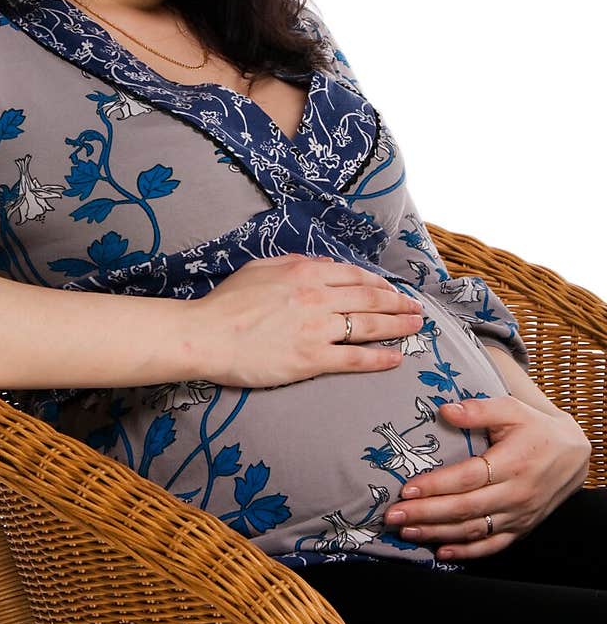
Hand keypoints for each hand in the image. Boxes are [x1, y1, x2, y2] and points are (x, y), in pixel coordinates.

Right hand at [193, 254, 425, 387]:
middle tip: (416, 310)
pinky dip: (379, 358)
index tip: (393, 291)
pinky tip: (395, 358)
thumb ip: (296, 263)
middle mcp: (318, 297)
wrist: (206, 334)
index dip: (380, 284)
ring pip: (370, 326)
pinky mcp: (312, 359)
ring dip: (398, 326)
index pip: (355, 277)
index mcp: (306, 273)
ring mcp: (318, 329)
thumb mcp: (262, 268)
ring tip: (415, 328)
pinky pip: (355, 358)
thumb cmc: (227, 302)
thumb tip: (323, 265)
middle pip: (371, 300)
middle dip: (399, 304)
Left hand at [383, 395, 590, 559]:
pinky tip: (440, 551)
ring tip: (406, 531)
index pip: (468, 478)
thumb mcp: (512, 409)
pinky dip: (466, 553)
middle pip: (465, 508)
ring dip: (437, 533)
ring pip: (473, 530)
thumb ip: (479, 409)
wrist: (574, 456)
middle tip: (393, 516)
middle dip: (425, 513)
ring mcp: (519, 515)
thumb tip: (445, 410)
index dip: (436, 485)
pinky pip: (492, 545)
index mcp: (513, 463)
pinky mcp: (521, 528)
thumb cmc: (536, 429)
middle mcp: (516, 494)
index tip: (406, 488)